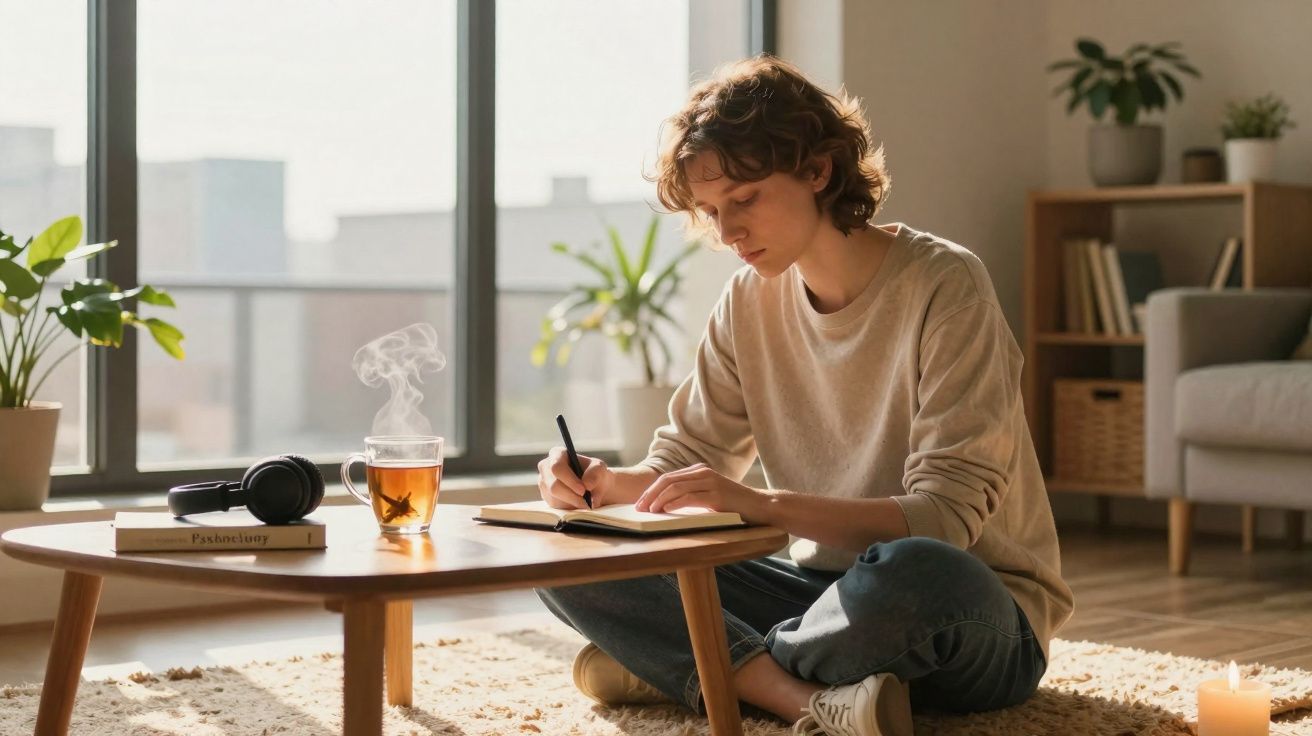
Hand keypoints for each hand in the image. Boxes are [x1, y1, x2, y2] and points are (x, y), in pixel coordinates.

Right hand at [537, 446, 615, 509]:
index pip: (557, 467)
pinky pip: (555, 506)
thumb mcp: (600, 469)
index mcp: (557, 454)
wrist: (593, 487)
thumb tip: (586, 485)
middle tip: (586, 502)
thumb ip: (595, 474)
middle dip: (571, 496)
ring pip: (555, 498)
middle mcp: (546, 467)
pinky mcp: (546, 496)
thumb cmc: (594, 474)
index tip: (583, 490)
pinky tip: (578, 503)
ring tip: (586, 503)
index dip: (569, 479)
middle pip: (554, 485)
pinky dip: (569, 507)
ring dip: (572, 503)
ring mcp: (544, 483)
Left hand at [634, 463, 768, 522]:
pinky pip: (689, 497)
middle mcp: (703, 473)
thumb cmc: (734, 505)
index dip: (651, 490)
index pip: (668, 478)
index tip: (641, 503)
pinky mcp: (716, 495)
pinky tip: (665, 511)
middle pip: (667, 480)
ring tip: (649, 511)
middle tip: (639, 508)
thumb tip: (666, 506)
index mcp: (700, 471)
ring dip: (658, 500)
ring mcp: (710, 482)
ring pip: (675, 487)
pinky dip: (674, 503)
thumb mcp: (709, 497)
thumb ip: (692, 495)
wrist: (761, 506)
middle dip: (650, 494)